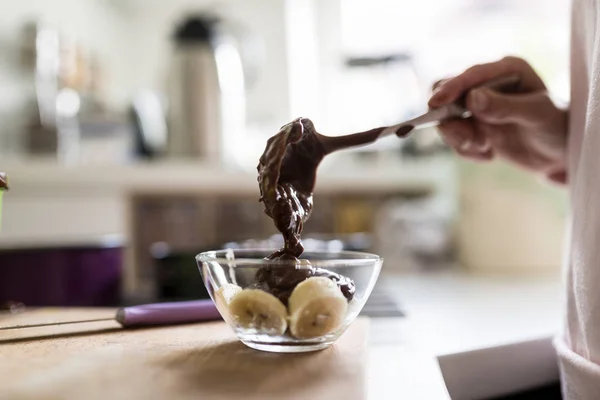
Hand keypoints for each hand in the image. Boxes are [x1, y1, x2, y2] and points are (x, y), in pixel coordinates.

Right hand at [428, 56, 568, 182]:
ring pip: (446, 119)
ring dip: (460, 138)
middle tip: (469, 140)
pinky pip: (453, 138)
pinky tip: (489, 154)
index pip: (470, 75)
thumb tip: (472, 99)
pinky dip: (466, 150)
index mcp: (506, 70)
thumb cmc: (556, 127)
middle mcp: (487, 84)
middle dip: (450, 119)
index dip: (451, 88)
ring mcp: (476, 106)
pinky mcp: (471, 126)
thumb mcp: (536, 115)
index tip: (436, 103)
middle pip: (446, 93)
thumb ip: (504, 107)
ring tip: (485, 148)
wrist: (559, 153)